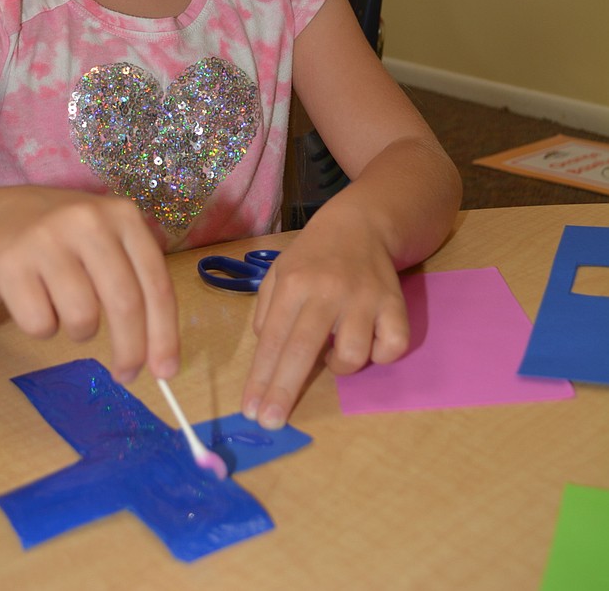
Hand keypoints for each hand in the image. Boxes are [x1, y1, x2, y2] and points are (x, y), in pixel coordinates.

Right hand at [0, 187, 179, 383]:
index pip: (155, 284)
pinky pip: (40, 324)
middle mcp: (87, 221)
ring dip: (81, 331)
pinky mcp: (10, 262)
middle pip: (124, 303)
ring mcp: (46, 239)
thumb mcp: (114, 243)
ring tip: (70, 309)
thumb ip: (140, 287)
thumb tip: (162, 361)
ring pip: (82, 318)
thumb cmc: (75, 240)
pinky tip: (39, 300)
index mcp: (124, 215)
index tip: (167, 371)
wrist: (10, 214)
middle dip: (131, 350)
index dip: (165, 334)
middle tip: (127, 375)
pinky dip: (44, 327)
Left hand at [241, 208, 408, 428]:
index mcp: (294, 282)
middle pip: (303, 350)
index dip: (261, 378)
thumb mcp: (279, 271)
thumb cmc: (313, 256)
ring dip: (339, 366)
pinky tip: (368, 342)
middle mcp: (328, 289)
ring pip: (352, 356)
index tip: (251, 410)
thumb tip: (267, 351)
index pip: (273, 339)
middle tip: (271, 421)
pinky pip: (391, 349)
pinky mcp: (395, 304)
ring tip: (333, 349)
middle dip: (284, 391)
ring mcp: (365, 297)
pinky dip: (379, 355)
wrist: (360, 224)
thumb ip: (267, 310)